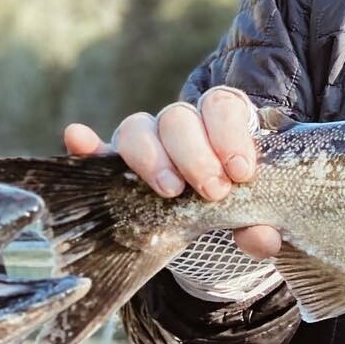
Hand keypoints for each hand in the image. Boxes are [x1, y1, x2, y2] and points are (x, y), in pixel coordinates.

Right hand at [62, 86, 280, 260]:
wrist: (214, 225)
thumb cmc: (243, 209)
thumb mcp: (260, 218)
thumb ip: (265, 227)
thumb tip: (263, 238)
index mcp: (222, 125)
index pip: (221, 105)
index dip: (230, 133)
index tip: (241, 171)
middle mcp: (183, 127)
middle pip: (178, 116)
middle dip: (195, 153)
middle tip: (212, 190)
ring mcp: (147, 144)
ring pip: (139, 127)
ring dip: (152, 157)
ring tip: (170, 191)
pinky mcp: (116, 168)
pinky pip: (96, 151)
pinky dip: (86, 145)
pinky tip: (79, 140)